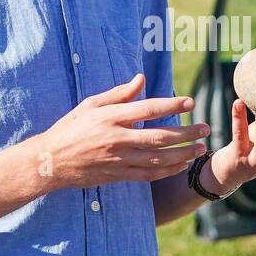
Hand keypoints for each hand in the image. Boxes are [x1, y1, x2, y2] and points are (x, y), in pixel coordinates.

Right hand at [35, 74, 208, 190]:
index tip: (190, 103)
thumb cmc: (70, 128)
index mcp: (110, 117)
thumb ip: (119, 94)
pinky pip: (148, 175)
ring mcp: (118, 160)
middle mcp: (117, 138)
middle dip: (186, 132)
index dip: (171, 105)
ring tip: (200, 147)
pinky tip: (182, 165)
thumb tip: (141, 78)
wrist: (50, 161)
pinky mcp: (118, 176)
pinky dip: (167, 171)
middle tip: (205, 127)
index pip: (148, 109)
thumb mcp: (91, 105)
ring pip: (158, 159)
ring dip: (182, 153)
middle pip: (159, 136)